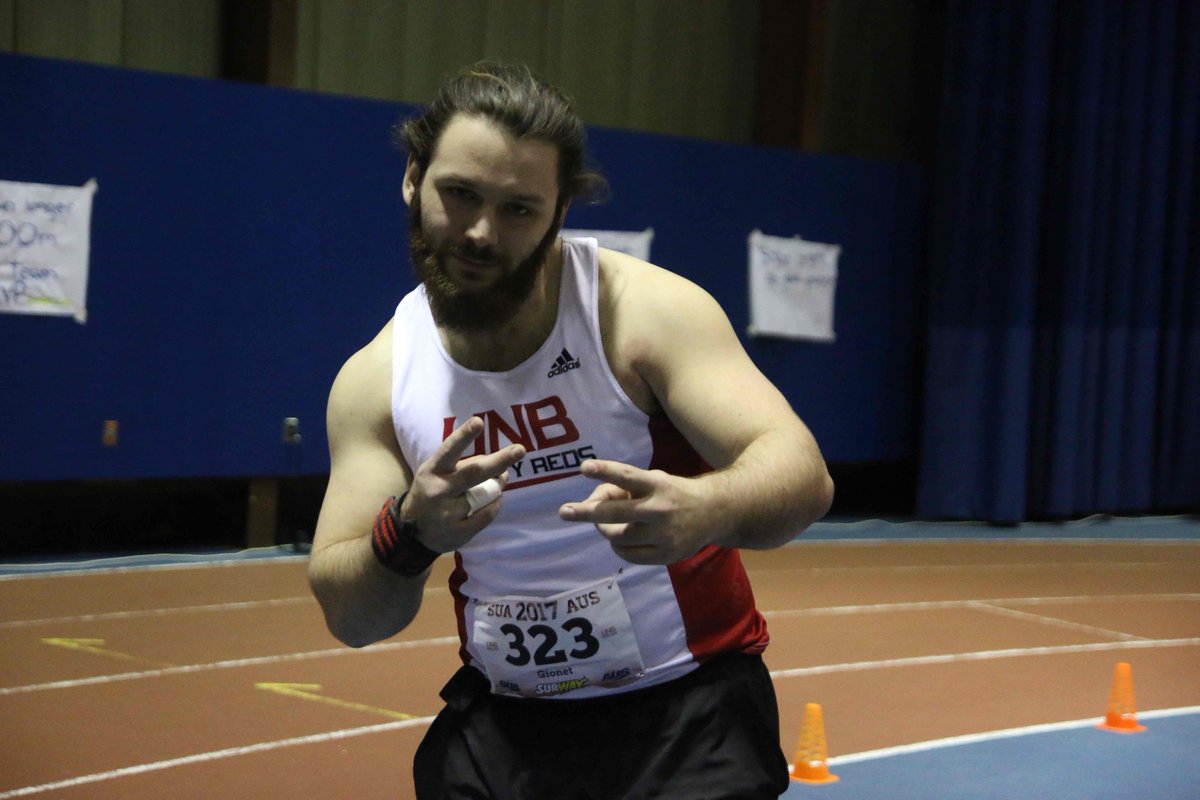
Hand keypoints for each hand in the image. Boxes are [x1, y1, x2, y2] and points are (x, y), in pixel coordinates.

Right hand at [404, 417, 524, 551]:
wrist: (412, 532)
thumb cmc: (432, 492)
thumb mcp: (439, 473)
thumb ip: (466, 465)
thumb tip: (503, 465)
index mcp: (433, 470)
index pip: (450, 449)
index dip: (464, 436)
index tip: (478, 422)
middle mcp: (439, 490)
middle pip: (474, 473)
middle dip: (499, 460)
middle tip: (520, 450)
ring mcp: (448, 513)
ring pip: (486, 495)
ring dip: (496, 488)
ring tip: (495, 485)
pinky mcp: (458, 532)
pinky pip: (487, 515)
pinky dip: (494, 506)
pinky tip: (492, 502)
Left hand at [557, 459, 713, 564]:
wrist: (715, 513)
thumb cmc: (673, 493)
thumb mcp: (654, 481)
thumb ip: (625, 489)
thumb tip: (592, 504)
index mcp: (658, 485)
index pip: (628, 476)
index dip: (605, 471)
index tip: (583, 467)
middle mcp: (661, 509)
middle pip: (616, 513)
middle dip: (587, 512)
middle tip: (565, 511)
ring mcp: (664, 535)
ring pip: (618, 537)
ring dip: (605, 529)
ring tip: (604, 525)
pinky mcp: (666, 555)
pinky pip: (629, 555)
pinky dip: (618, 547)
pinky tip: (619, 540)